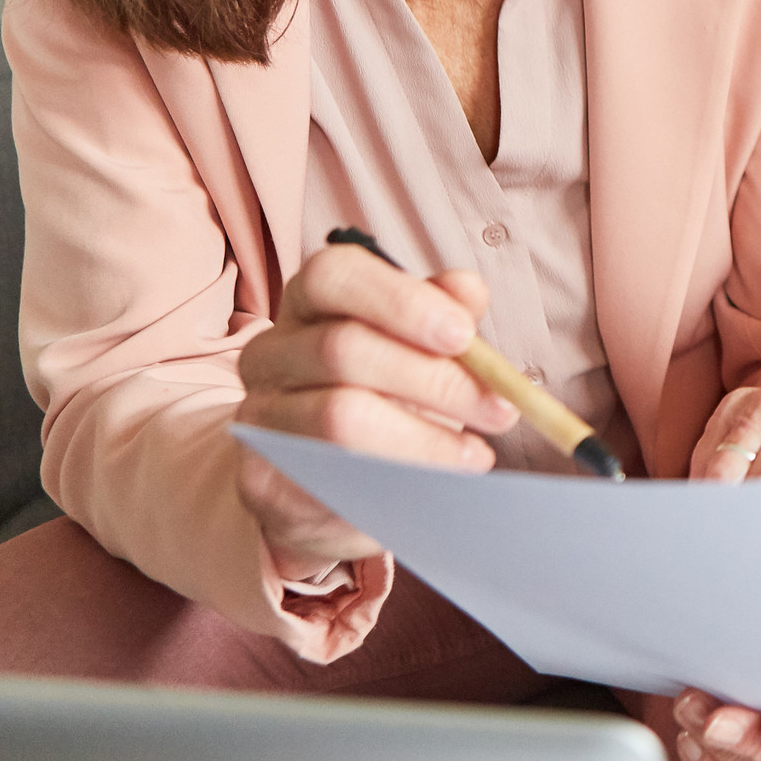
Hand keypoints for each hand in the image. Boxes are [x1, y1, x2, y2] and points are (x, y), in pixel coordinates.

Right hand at [235, 244, 516, 574]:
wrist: (331, 482)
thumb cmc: (386, 395)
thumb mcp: (419, 348)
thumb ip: (444, 313)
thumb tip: (467, 290)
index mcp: (310, 303)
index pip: (333, 275)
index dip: (401, 300)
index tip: (464, 334)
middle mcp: (272, 352)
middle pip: (343, 348)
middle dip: (435, 379)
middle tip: (500, 409)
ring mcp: (260, 416)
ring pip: (338, 416)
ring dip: (424, 438)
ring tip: (477, 456)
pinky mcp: (262, 477)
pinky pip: (329, 477)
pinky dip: (395, 480)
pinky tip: (437, 484)